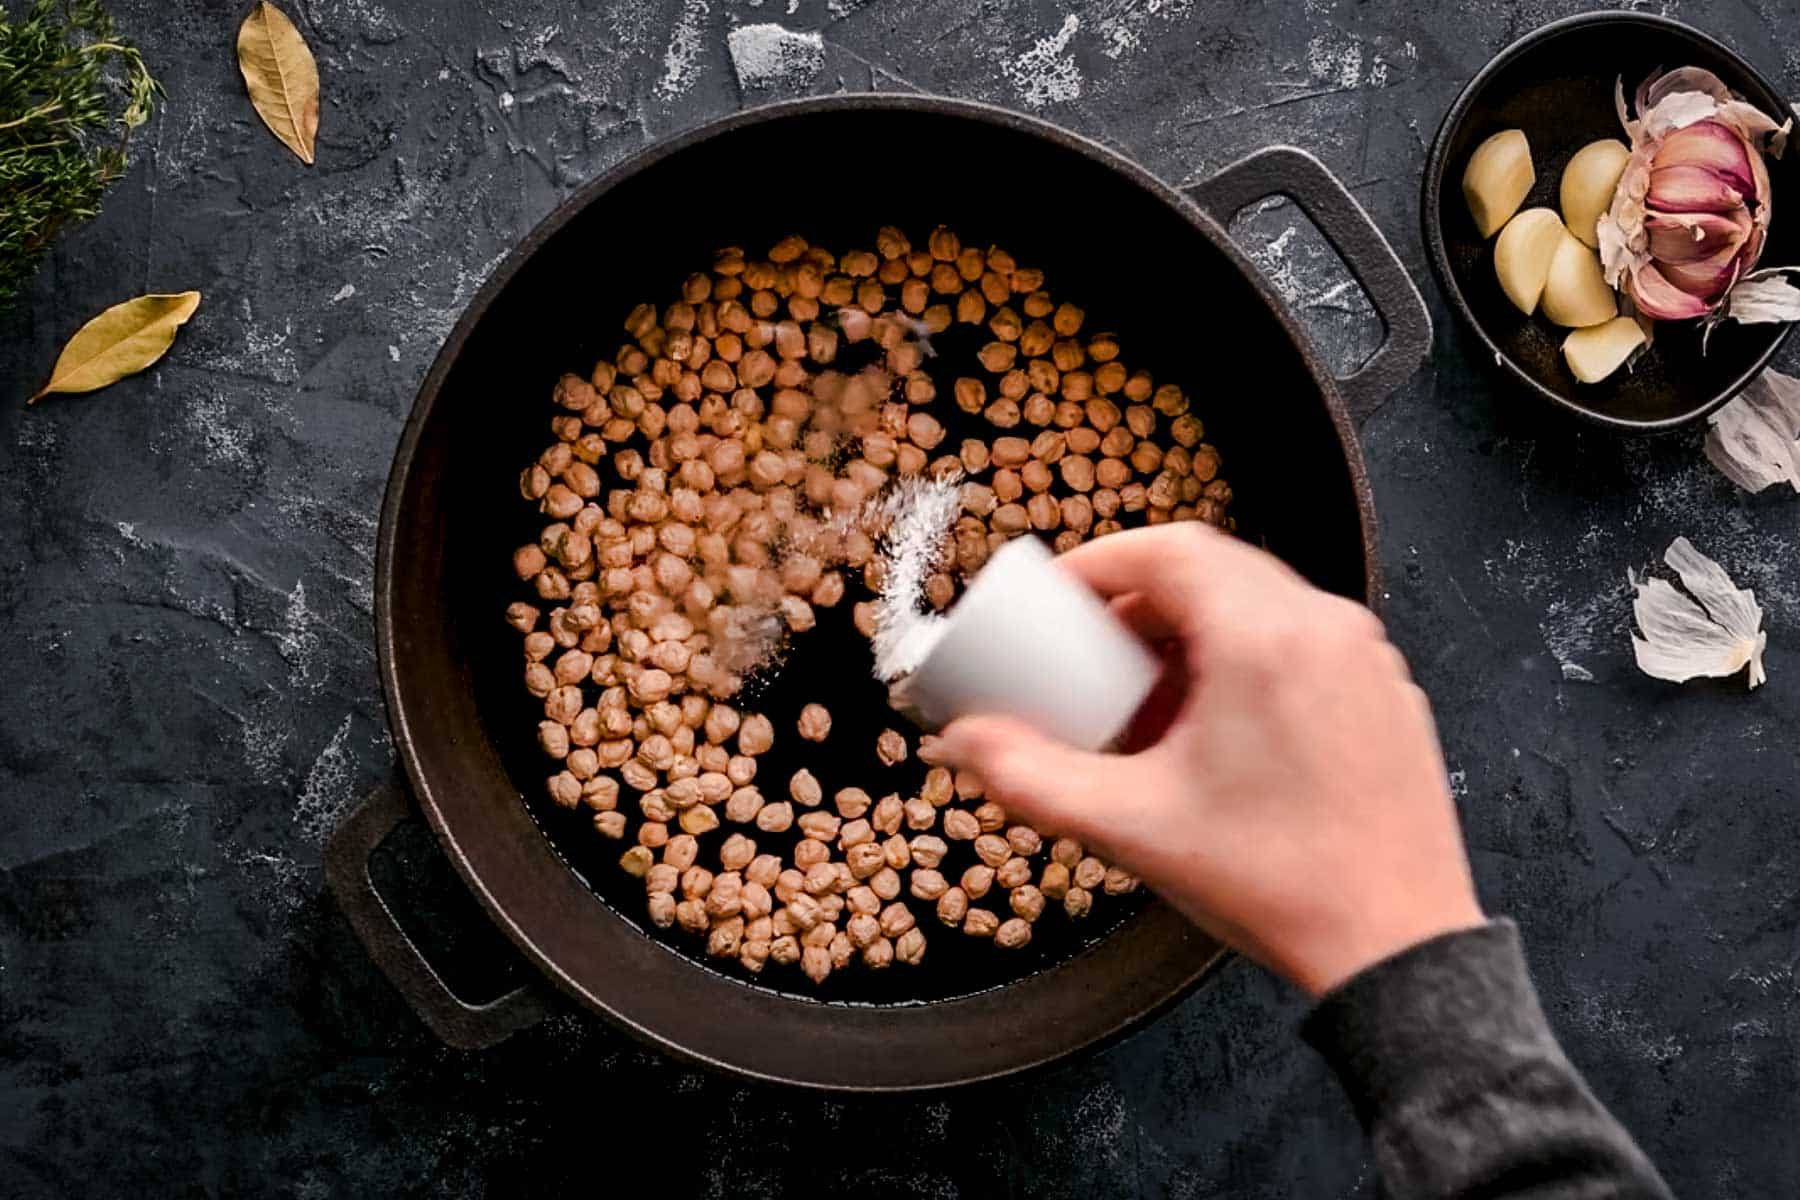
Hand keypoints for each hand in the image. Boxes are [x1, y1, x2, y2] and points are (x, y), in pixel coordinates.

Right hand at [936, 525, 1483, 996]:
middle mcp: (1325, 629)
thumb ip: (1030, 777)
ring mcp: (1367, 661)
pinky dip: (1250, 662)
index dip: (1102, 563)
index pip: (1170, 549)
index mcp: (1264, 639)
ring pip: (1262, 606)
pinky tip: (1219, 734)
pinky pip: (1305, 645)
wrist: (1396, 946)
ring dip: (1195, 635)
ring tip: (1152, 704)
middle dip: (1141, 604)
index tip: (1061, 597)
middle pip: (1215, 571)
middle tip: (1094, 654)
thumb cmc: (1280, 884)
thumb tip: (963, 742)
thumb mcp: (1131, 827)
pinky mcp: (1389, 696)